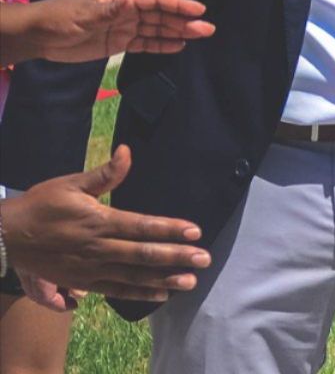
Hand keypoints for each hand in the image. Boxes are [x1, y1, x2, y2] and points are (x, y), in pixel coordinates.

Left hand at [0, 0, 214, 65]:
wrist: (40, 35)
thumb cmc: (61, 18)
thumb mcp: (85, 12)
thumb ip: (112, 8)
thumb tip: (135, 1)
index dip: (177, 3)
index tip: (198, 9)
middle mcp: (127, 10)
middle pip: (161, 14)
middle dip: (184, 20)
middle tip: (207, 28)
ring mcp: (124, 26)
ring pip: (157, 28)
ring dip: (178, 31)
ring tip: (201, 35)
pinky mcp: (119, 42)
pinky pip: (145, 43)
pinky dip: (162, 44)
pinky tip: (178, 46)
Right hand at [2, 145, 209, 303]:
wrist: (7, 236)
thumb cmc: (41, 204)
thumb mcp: (70, 184)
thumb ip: (104, 173)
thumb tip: (127, 151)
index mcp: (98, 221)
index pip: (142, 226)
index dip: (170, 229)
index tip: (195, 232)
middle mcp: (97, 248)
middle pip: (143, 254)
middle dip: (176, 257)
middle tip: (204, 259)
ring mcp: (89, 268)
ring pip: (133, 276)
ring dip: (163, 279)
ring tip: (189, 282)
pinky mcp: (82, 281)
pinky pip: (115, 289)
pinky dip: (138, 293)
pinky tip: (160, 294)